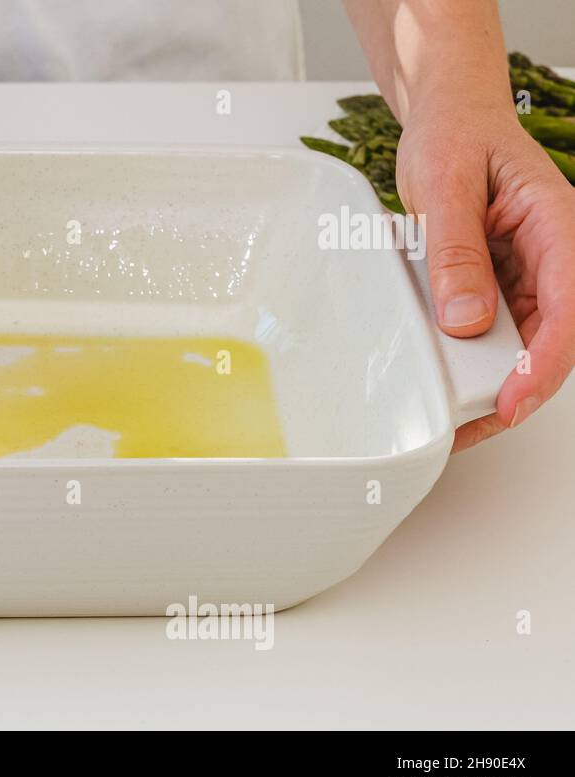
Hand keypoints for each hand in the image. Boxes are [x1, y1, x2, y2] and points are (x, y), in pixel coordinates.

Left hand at [396, 99, 574, 450]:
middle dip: (520, 389)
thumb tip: (465, 321)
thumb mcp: (445, 184)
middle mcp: (554, 255)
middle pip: (553, 337)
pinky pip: (496, 330)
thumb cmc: (454, 134)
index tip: (513, 401)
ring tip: (452, 421)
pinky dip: (473, 360)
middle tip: (473, 428)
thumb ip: (456, 251)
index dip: (545, 362)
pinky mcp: (502, 282)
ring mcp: (530, 272)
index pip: (568, 306)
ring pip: (526, 342)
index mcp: (560, 225)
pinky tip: (445, 385)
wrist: (447, 116)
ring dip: (494, 382)